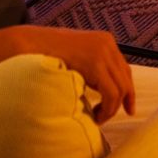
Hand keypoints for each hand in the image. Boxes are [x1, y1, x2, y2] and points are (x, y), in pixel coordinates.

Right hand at [11, 26, 134, 122]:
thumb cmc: (46, 54)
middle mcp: (107, 43)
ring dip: (111, 108)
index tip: (128, 108)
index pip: (124, 69)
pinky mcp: (95, 63)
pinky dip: (107, 108)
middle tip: (108, 117)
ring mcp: (102, 51)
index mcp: (104, 40)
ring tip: (96, 117)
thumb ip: (91, 68)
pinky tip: (94, 114)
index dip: (128, 91)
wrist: (29, 45)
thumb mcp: (76, 58)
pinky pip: (111, 93)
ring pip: (120, 88)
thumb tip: (101, 88)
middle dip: (122, 101)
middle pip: (126, 78)